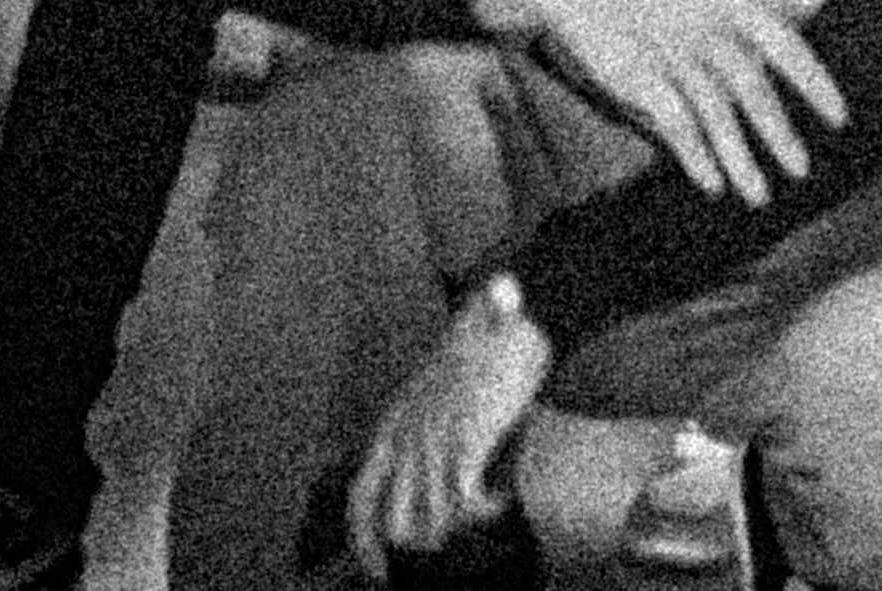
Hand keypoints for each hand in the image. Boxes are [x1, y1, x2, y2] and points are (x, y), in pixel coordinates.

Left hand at [346, 295, 551, 580]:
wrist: (520, 316)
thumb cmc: (492, 337)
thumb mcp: (453, 373)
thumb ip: (447, 400)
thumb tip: (442, 408)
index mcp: (397, 424)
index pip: (361, 494)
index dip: (362, 538)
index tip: (374, 568)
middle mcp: (408, 437)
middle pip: (384, 520)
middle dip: (396, 556)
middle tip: (413, 573)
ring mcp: (435, 441)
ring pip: (424, 522)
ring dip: (450, 533)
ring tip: (476, 522)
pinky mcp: (466, 442)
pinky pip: (463, 504)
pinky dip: (485, 511)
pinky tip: (506, 500)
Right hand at [492, 0, 847, 200]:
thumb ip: (748, 13)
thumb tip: (797, 24)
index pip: (785, 42)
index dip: (814, 82)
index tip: (839, 118)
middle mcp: (707, 26)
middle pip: (752, 88)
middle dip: (778, 134)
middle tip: (801, 170)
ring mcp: (672, 53)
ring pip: (716, 115)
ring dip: (739, 159)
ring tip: (759, 196)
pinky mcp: (638, 77)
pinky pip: (676, 124)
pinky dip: (696, 156)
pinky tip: (712, 185)